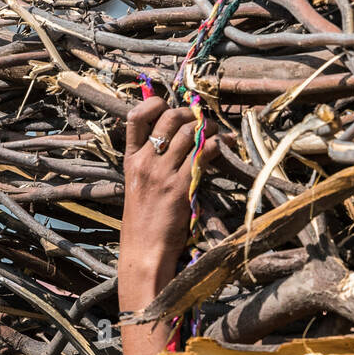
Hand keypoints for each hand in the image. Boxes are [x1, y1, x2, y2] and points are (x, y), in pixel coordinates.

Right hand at [120, 97, 216, 297]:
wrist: (144, 251)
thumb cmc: (143, 224)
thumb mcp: (138, 188)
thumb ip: (150, 165)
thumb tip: (174, 144)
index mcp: (130, 161)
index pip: (135, 117)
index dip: (153, 103)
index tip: (169, 106)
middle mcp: (145, 162)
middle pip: (168, 119)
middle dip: (190, 113)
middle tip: (203, 119)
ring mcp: (162, 173)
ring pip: (189, 133)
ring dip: (208, 127)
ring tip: (217, 132)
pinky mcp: (181, 187)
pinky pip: (203, 154)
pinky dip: (216, 145)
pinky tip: (223, 147)